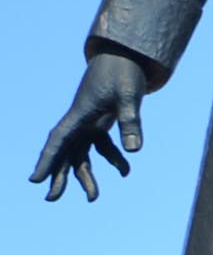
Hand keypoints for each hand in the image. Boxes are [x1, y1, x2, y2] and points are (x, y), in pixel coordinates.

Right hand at [31, 52, 146, 203]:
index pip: (58, 141)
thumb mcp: (129, 96)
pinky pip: (101, 146)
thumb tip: (135, 151)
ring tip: (93, 199)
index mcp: (80, 114)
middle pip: (65, 152)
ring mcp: (89, 121)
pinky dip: (112, 159)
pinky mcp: (101, 121)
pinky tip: (125, 171)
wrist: (126, 55)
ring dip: (87, 175)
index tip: (35, 179)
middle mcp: (80, 120)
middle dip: (58, 175)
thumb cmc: (124, 72)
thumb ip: (131, 122)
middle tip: (51, 199)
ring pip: (82, 153)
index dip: (47, 161)